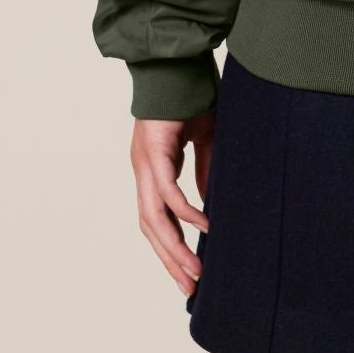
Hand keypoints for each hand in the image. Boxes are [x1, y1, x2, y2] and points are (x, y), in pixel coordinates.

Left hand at [131, 113, 212, 292]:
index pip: (158, 220)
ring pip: (155, 219)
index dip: (169, 249)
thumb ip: (204, 173)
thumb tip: (209, 207)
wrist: (179, 63)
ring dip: (175, 249)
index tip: (187, 274)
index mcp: (153, 171)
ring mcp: (145, 164)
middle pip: (152, 229)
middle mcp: (144, 172)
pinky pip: (168, 192)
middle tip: (190, 288)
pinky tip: (204, 228)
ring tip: (196, 272)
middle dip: (171, 261)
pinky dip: (185, 213)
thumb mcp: (204, 142)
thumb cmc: (192, 98)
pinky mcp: (154, 152)